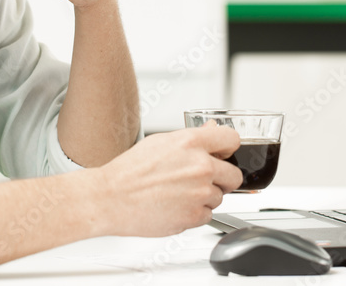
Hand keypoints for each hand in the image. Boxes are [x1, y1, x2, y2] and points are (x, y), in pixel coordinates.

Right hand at [91, 122, 242, 236]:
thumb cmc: (129, 171)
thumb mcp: (161, 142)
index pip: (232, 140)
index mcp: (192, 143)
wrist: (110, 198)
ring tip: (179, 194)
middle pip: (234, 175)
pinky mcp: (194, 216)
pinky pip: (208, 215)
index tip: (225, 154)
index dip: (229, 149)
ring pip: (219, 197)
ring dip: (205, 197)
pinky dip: (195, 213)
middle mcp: (200, 166)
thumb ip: (193, 137)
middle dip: (222, 178)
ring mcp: (199, 192)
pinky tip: (176, 206)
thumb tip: (212, 130)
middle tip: (203, 180)